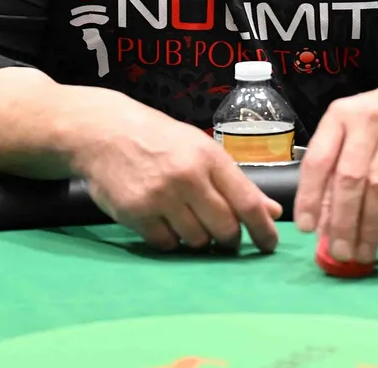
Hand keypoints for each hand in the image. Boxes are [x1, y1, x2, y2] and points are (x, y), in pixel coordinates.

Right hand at [68, 95, 282, 253]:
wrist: (105, 132)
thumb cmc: (159, 139)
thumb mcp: (201, 149)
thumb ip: (236, 182)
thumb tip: (272, 211)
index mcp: (209, 157)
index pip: (247, 202)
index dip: (263, 229)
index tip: (269, 245)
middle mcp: (188, 177)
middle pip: (225, 228)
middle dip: (229, 239)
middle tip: (225, 237)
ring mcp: (161, 197)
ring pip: (196, 240)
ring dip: (198, 239)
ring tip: (189, 221)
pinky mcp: (136, 213)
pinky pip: (166, 244)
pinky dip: (170, 240)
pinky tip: (165, 223)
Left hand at [293, 76, 377, 263]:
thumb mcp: (352, 133)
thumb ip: (335, 172)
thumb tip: (322, 225)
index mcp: (339, 117)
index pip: (318, 160)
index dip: (310, 196)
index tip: (307, 228)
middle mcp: (366, 123)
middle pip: (350, 179)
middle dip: (342, 222)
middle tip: (340, 253)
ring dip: (370, 229)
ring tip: (363, 255)